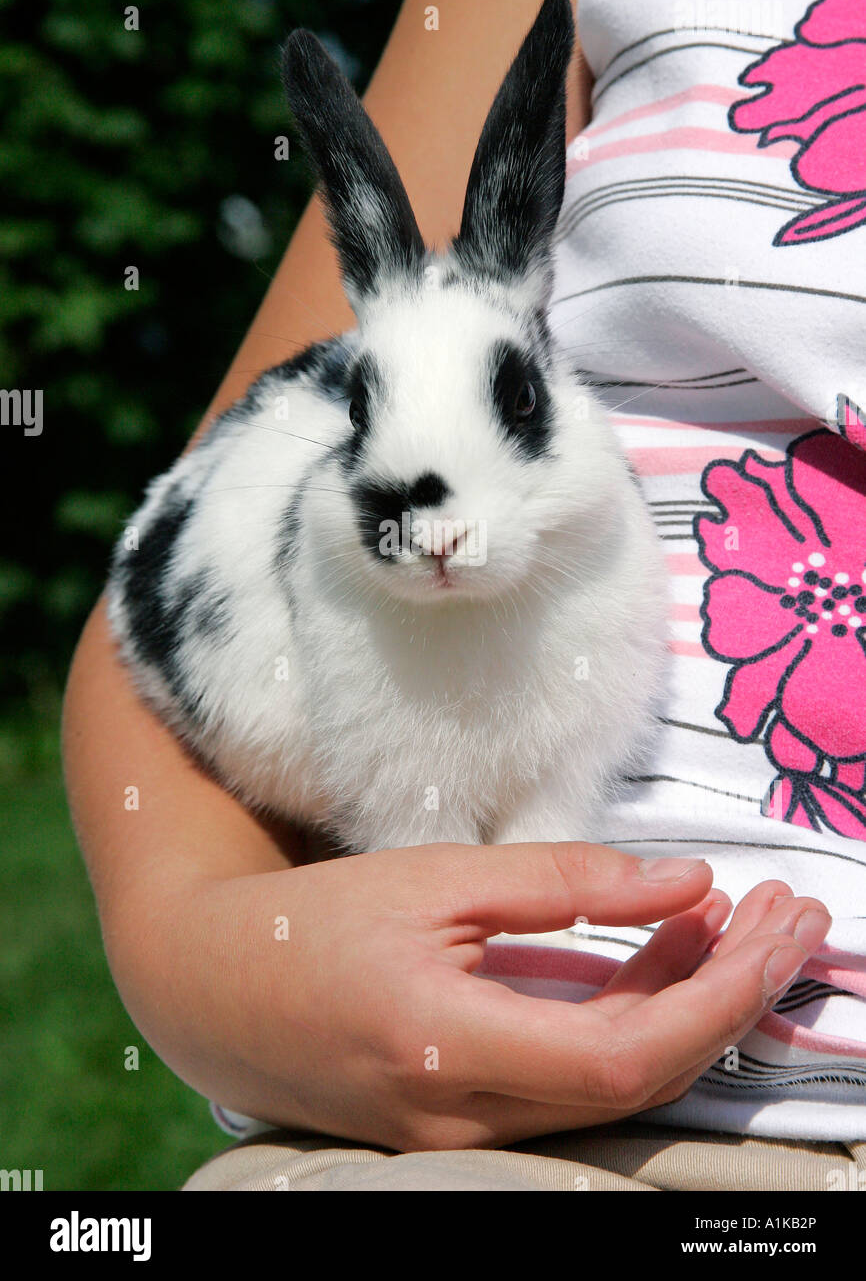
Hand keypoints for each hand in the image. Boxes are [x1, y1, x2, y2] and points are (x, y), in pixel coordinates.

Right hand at [110, 843, 829, 1151]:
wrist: (211, 991)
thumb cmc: (312, 924)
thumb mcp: (434, 878)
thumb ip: (563, 883)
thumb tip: (686, 882)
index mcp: (447, 1047)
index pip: (624, 1058)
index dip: (714, 999)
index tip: (767, 927)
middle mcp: (463, 1120)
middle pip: (638, 1084)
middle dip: (727, 1002)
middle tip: (782, 918)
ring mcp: (462, 1139)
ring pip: (612, 1092)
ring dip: (686, 1012)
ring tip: (734, 927)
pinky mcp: (462, 1128)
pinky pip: (571, 1089)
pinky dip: (628, 1027)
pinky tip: (657, 966)